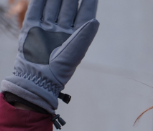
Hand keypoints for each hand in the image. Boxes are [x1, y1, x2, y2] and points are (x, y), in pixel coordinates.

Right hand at [1, 0, 98, 127]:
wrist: (38, 76)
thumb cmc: (60, 67)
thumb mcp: (76, 51)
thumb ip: (85, 34)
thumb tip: (95, 20)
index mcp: (77, 35)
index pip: (85, 13)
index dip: (89, 1)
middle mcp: (63, 29)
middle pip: (68, 6)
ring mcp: (48, 28)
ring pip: (53, 5)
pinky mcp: (33, 28)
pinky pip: (36, 10)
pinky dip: (39, 0)